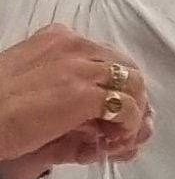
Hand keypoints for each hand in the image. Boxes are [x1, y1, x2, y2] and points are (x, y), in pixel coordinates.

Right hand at [0, 25, 154, 178]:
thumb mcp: (36, 84)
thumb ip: (69, 88)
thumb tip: (100, 111)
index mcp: (59, 39)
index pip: (108, 57)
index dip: (115, 85)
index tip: (111, 108)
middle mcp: (74, 46)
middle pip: (127, 69)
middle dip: (132, 98)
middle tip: (120, 125)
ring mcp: (81, 68)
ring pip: (134, 87)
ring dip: (134, 114)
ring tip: (118, 136)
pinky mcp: (85, 94)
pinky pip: (128, 108)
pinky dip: (129, 126)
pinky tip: (113, 139)